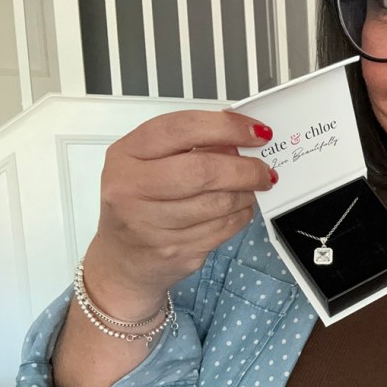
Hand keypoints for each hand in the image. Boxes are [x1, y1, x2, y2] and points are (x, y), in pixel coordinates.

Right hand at [85, 110, 275, 316]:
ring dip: (247, 194)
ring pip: (220, 203)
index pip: (182, 129)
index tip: (257, 132)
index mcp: (126, 154)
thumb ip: (191, 144)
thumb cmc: (140, 201)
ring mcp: (151, 225)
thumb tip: (240, 139)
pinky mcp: (174, 251)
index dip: (228, 127)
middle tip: (264, 169)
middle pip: (204, 170)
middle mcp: (132, 188)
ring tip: (250, 189)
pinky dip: (241, 215)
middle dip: (246, 169)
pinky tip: (237, 209)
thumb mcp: (150, 162)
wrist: (122, 260)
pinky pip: (224, 228)